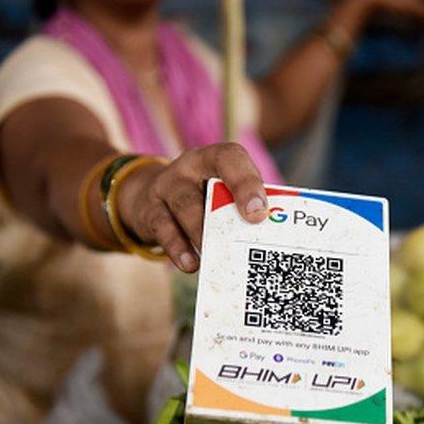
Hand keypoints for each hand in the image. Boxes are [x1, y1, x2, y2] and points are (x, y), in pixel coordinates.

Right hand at [118, 142, 267, 272]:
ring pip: (185, 205)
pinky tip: (191, 265)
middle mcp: (189, 167)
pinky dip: (178, 248)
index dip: (247, 182)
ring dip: (202, 233)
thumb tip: (274, 237)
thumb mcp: (222, 194)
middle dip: (228, 208)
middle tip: (247, 230)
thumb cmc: (203, 199)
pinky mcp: (150, 211)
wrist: (152, 200)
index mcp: (214, 159)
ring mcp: (166, 187)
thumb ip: (244, 207)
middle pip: (206, 183)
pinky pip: (163, 229)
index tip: (258, 211)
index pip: (231, 158)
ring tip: (215, 256)